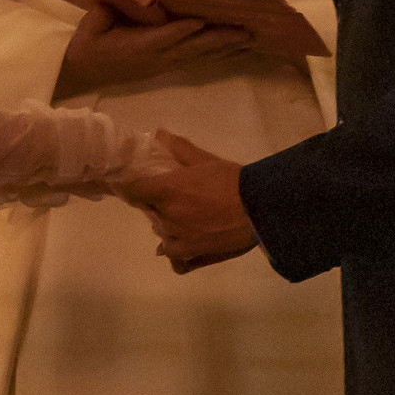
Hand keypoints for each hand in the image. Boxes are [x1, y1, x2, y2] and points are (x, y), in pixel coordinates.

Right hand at [55, 3, 258, 97]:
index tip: (205, 19)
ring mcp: (162, 64)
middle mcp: (156, 58)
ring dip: (224, 49)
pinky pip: (195, 60)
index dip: (185, 28)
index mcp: (138, 46)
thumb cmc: (88, 42)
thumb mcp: (95, 22)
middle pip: (192, 48)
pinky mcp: (165, 67)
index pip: (166, 36)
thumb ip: (113, 9)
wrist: (81, 71)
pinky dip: (215, 55)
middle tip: (246, 31)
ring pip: (199, 57)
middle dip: (220, 39)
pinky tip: (232, 51)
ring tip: (249, 40)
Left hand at [129, 130, 259, 270]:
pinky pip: (176, 261)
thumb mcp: (205, 160)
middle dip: (156, 205)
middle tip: (176, 198)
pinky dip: (176, 255)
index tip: (139, 184)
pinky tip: (184, 247)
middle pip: (149, 213)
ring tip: (185, 220)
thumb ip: (179, 148)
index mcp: (168, 192)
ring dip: (168, 227)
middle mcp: (168, 218)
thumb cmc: (232, 181)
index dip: (133, 187)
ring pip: (161, 236)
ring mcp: (180, 241)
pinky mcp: (194, 256)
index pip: (133, 190)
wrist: (261, 208)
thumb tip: (159, 133)